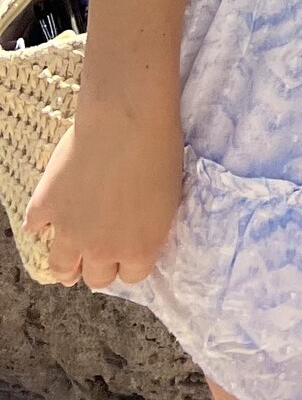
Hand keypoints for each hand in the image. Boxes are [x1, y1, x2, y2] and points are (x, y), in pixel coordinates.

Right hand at [25, 96, 184, 289]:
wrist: (127, 120)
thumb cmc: (161, 150)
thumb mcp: (169, 198)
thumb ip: (149, 227)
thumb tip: (137, 233)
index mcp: (139, 248)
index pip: (134, 276)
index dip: (131, 261)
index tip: (130, 249)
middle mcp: (102, 249)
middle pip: (98, 278)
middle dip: (100, 265)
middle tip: (100, 249)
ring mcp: (69, 231)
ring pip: (62, 267)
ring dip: (67, 262)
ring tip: (70, 253)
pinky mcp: (45, 208)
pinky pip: (35, 227)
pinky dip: (41, 222)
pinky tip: (45, 218)